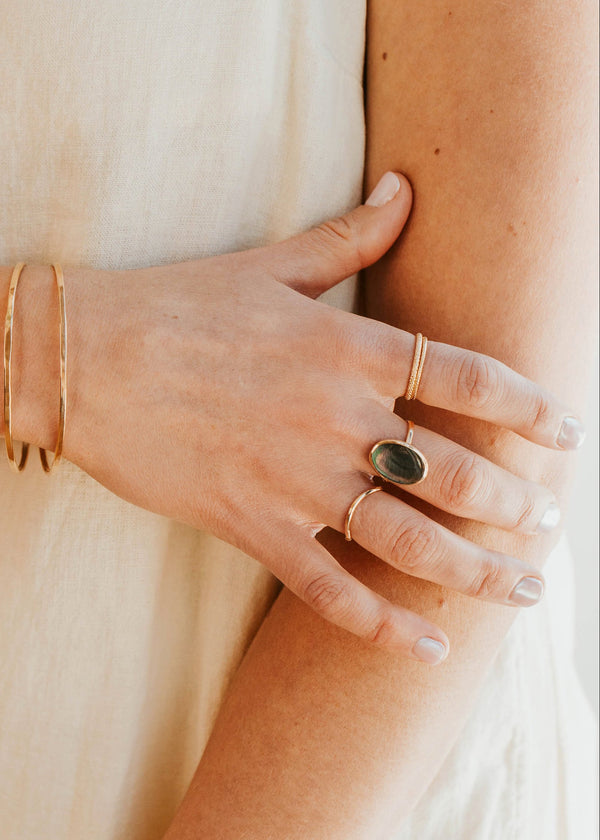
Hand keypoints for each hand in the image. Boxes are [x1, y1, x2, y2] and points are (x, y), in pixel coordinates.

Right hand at [58, 171, 581, 661]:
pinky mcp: (253, 525)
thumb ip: (350, 235)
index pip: (471, 379)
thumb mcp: (273, 264)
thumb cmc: (179, 304)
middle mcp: (337, 418)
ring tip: (523, 589)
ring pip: (409, 540)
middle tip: (549, 522)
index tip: (568, 432)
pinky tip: (431, 648)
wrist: (86, 357)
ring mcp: (297, 479)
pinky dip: (384, 626)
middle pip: (456, 472)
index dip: (532, 407)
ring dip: (477, 571)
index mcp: (349, 348)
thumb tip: (405, 185)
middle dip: (517, 503)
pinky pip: (330, 590)